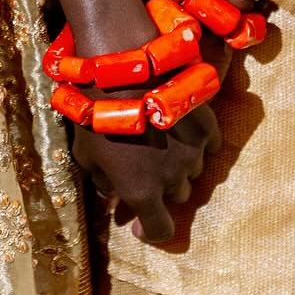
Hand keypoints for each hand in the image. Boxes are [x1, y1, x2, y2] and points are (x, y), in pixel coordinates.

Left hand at [70, 31, 229, 242]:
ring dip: (180, 163)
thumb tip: (111, 192)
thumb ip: (101, 180)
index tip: (140, 224)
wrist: (120, 63)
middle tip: (148, 170)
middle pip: (177, 195)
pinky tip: (185, 130)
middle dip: (162, 188)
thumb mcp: (85, 152)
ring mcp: (193, 150)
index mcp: (142, 191)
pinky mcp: (205, 123)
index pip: (159, 229)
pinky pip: (209, 143)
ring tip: (163, 141)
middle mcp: (172, 177)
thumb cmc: (95, 108)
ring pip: (193, 170)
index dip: (149, 230)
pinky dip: (198, 142)